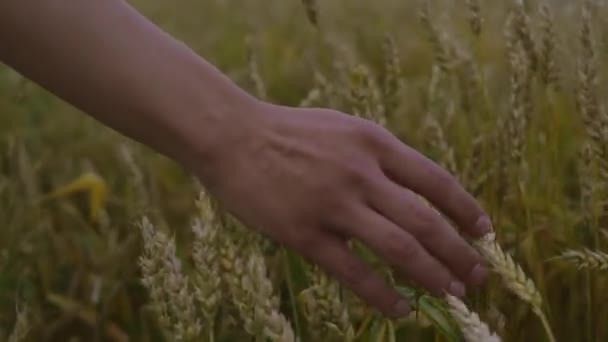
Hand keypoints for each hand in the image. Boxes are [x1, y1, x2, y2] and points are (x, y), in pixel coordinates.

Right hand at [190, 101, 491, 317]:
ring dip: (433, 276)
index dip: (466, 210)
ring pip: (399, 249)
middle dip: (459, 253)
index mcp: (374, 143)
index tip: (485, 232)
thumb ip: (378, 155)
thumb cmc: (288, 132)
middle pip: (426, 222)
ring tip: (453, 295)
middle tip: (477, 277)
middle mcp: (361, 174)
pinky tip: (401, 311)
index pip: (436, 182)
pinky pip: (353, 272)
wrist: (231, 135)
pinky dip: (383, 295)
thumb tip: (413, 189)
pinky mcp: (303, 233)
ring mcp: (333, 205)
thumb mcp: (342, 128)